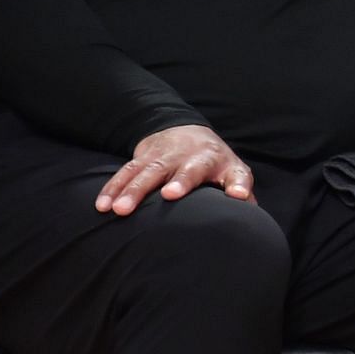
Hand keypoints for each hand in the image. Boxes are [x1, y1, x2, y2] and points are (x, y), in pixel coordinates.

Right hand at [96, 125, 254, 216]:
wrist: (184, 131)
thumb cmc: (214, 164)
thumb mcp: (233, 172)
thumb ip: (241, 193)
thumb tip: (252, 222)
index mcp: (222, 164)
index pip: (235, 174)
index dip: (237, 185)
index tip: (237, 196)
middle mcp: (193, 156)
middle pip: (186, 168)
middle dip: (179, 181)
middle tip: (169, 196)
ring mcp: (165, 155)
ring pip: (148, 170)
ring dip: (132, 190)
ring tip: (119, 210)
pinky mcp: (143, 157)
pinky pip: (125, 172)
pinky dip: (112, 188)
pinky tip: (102, 205)